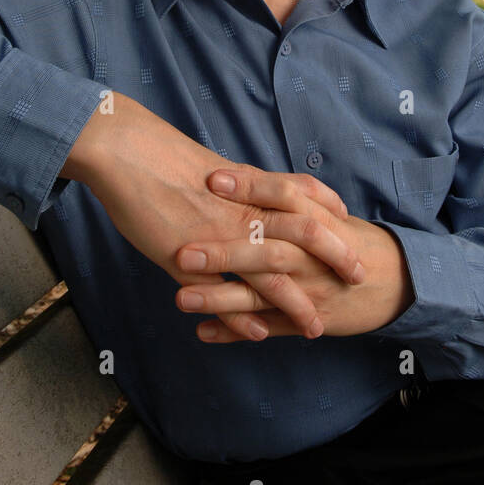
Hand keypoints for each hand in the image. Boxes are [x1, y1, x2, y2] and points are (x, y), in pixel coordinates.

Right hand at [60, 94, 363, 340]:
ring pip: (267, 272)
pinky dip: (241, 316)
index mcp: (246, 186)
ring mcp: (215, 236)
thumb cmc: (162, 156)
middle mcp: (239, 209)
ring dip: (296, 303)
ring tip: (315, 328)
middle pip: (301, 234)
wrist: (125, 150)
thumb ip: (240, 185)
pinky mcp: (185, 257)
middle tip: (358, 278)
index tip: (353, 228)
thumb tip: (259, 191)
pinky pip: (220, 292)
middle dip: (334, 258)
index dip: (331, 214)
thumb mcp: (213, 168)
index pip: (303, 198)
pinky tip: (259, 334)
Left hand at [175, 171, 413, 340]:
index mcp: (316, 221)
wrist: (397, 282)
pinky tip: (203, 332)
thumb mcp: (327, 212)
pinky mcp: (305, 320)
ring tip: (180, 298)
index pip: (282, 197)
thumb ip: (287, 197)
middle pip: (266, 252)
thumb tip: (236, 172)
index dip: (249, 187)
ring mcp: (308, 291)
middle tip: (182, 251)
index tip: (212, 179)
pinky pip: (267, 328)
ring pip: (262, 296)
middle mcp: (311, 257)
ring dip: (221, 299)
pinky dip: (236, 332)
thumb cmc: (351, 240)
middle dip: (224, 254)